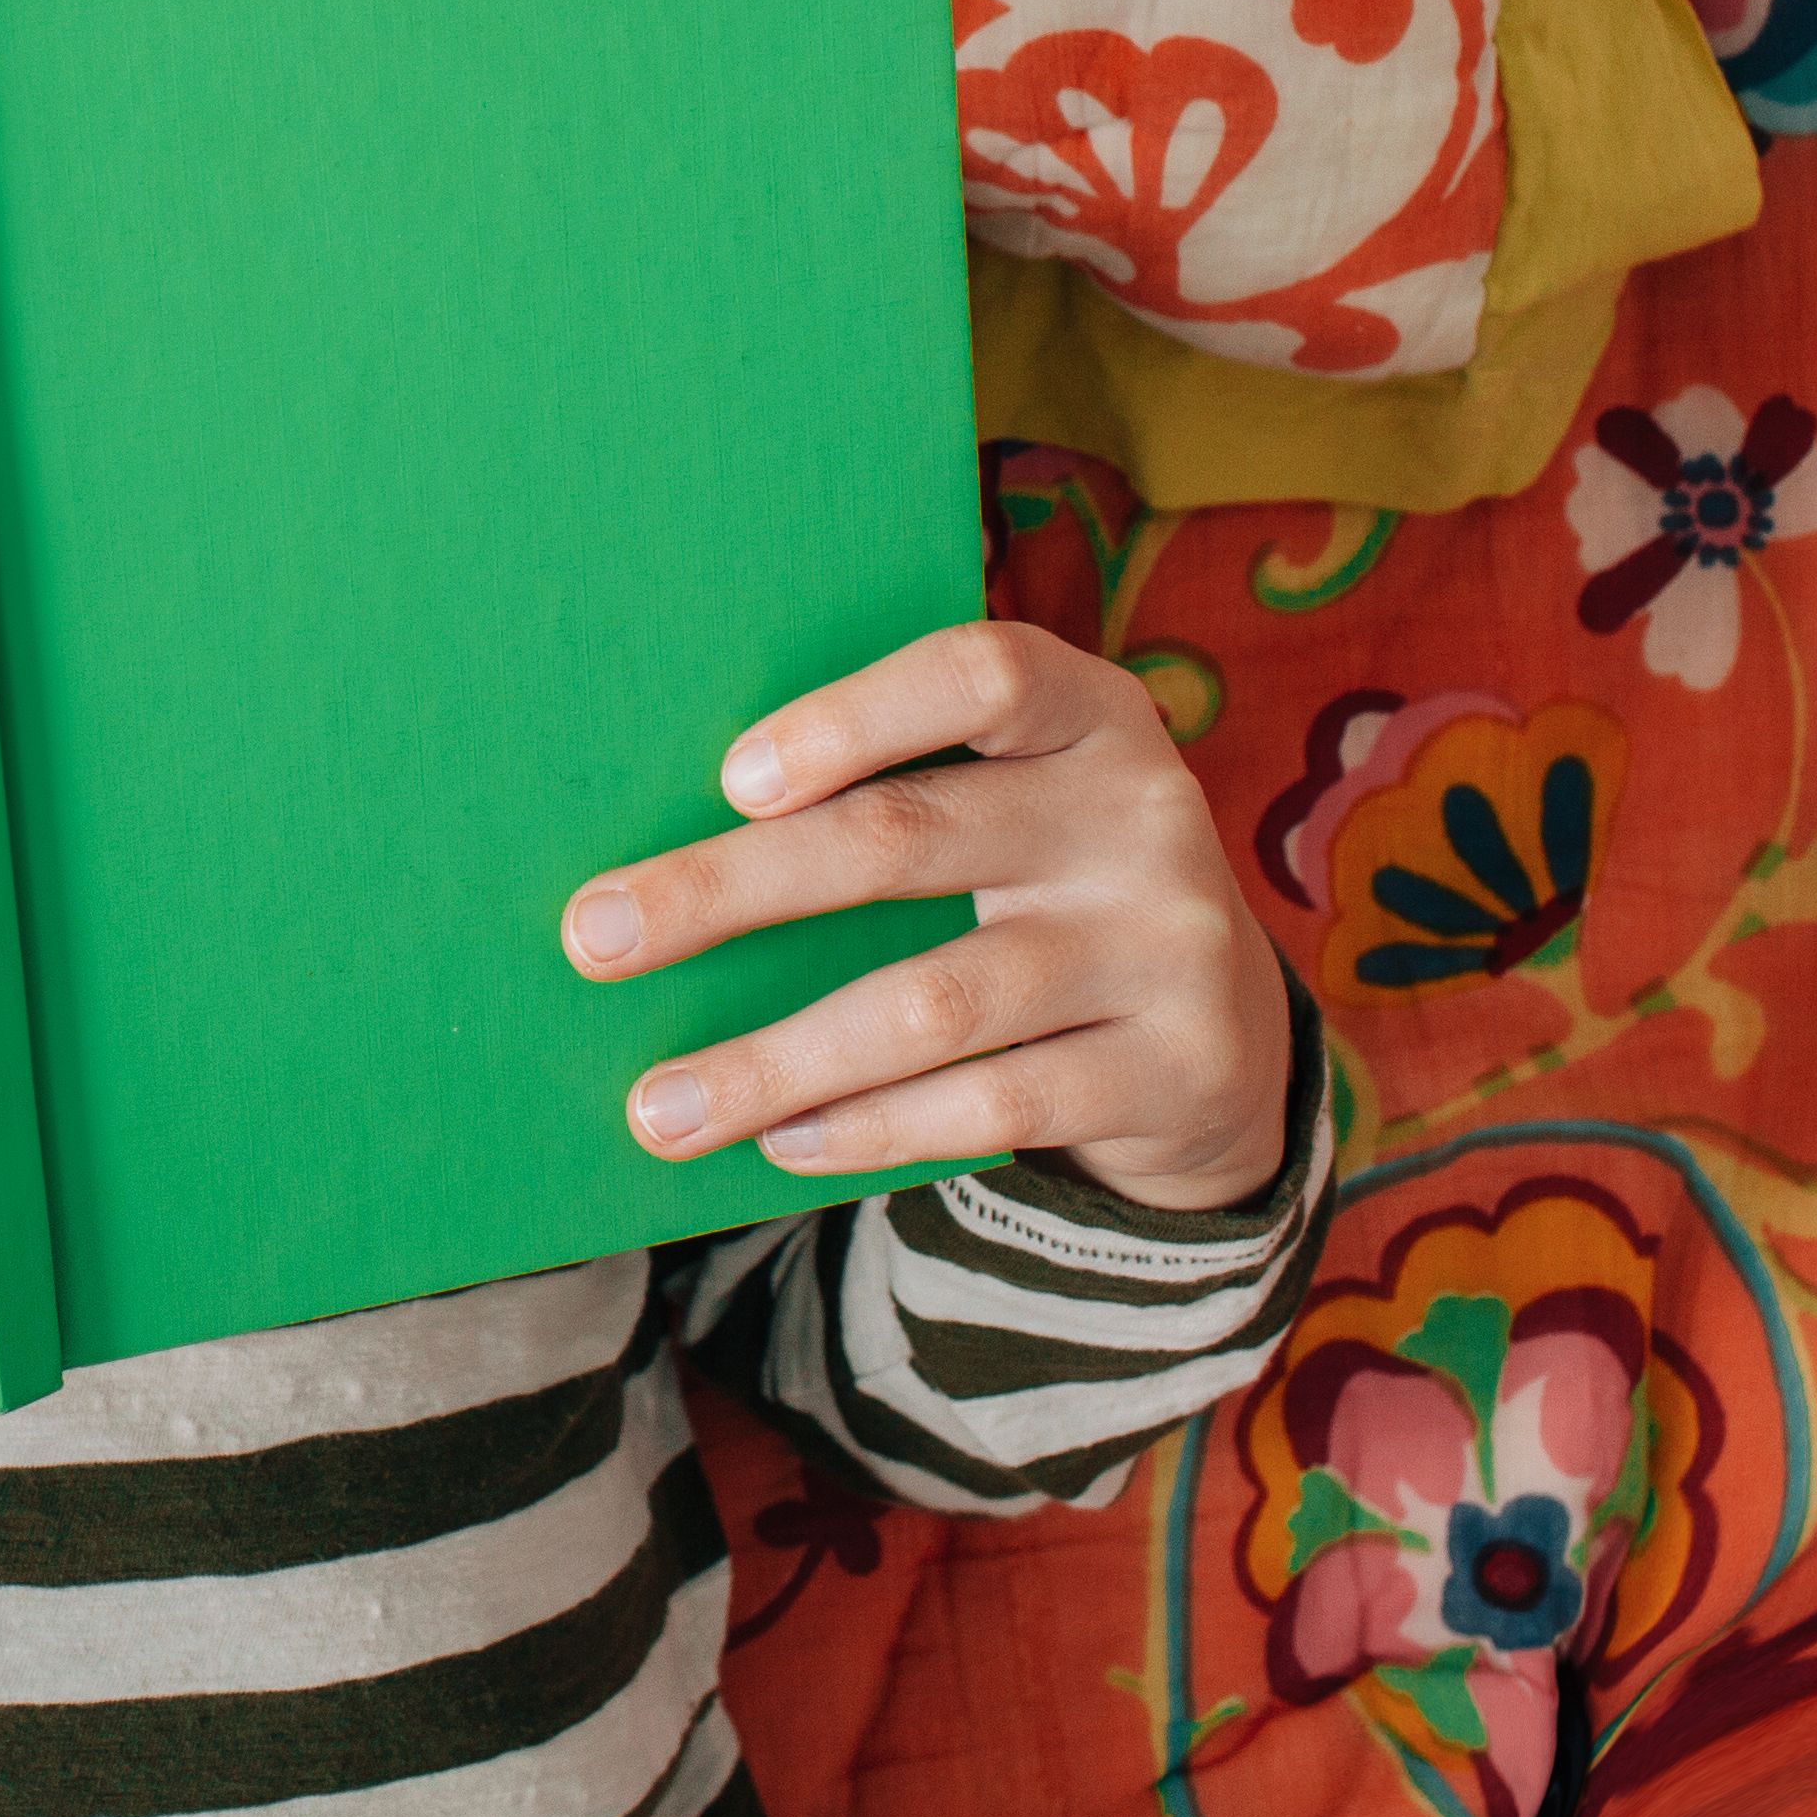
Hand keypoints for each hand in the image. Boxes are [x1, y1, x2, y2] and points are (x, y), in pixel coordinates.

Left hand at [558, 620, 1295, 1212]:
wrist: (1222, 1040)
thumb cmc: (1044, 888)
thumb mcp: (1012, 806)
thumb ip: (894, 794)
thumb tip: (662, 851)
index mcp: (1091, 715)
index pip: (981, 676)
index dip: (852, 717)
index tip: (728, 779)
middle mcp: (1142, 815)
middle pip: (908, 840)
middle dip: (730, 892)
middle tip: (593, 936)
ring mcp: (1170, 945)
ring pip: (935, 1001)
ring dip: (775, 1059)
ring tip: (659, 1105)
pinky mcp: (1176, 1070)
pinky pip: (993, 1104)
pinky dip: (871, 1127)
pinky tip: (782, 1140)